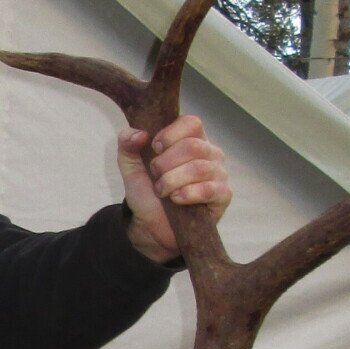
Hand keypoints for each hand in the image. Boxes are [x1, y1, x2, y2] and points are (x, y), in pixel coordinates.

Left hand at [117, 115, 231, 264]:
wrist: (151, 225)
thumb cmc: (147, 191)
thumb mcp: (130, 165)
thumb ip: (127, 143)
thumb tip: (140, 133)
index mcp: (192, 139)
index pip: (192, 123)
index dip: (170, 134)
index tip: (155, 149)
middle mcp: (210, 153)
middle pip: (193, 146)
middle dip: (166, 164)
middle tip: (156, 176)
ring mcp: (219, 174)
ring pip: (199, 168)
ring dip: (172, 181)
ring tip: (163, 191)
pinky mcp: (223, 195)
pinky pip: (209, 189)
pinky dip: (187, 194)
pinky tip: (176, 200)